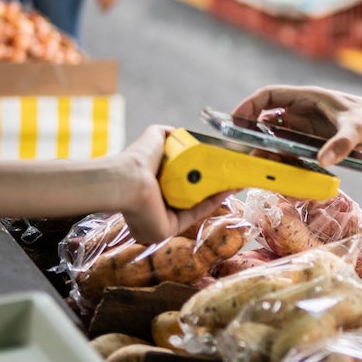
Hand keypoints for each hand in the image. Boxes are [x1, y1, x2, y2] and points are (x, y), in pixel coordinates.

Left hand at [110, 125, 230, 242]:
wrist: (127, 180)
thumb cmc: (136, 160)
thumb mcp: (154, 139)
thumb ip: (166, 134)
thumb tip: (178, 131)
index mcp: (151, 189)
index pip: (180, 183)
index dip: (200, 174)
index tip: (218, 166)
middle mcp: (155, 208)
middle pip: (190, 196)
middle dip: (212, 185)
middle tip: (230, 175)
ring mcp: (161, 221)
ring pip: (195, 207)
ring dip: (216, 194)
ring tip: (235, 181)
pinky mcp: (168, 229)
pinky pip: (194, 215)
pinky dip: (211, 203)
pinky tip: (226, 190)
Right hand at [234, 85, 361, 165]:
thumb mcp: (358, 130)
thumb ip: (342, 144)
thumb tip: (323, 160)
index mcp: (308, 98)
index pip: (269, 96)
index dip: (248, 106)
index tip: (234, 121)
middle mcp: (302, 111)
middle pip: (267, 121)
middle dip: (254, 136)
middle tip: (245, 155)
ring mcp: (306, 127)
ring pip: (276, 138)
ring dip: (268, 151)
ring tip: (263, 168)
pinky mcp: (312, 142)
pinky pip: (290, 150)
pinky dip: (283, 159)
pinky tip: (281, 172)